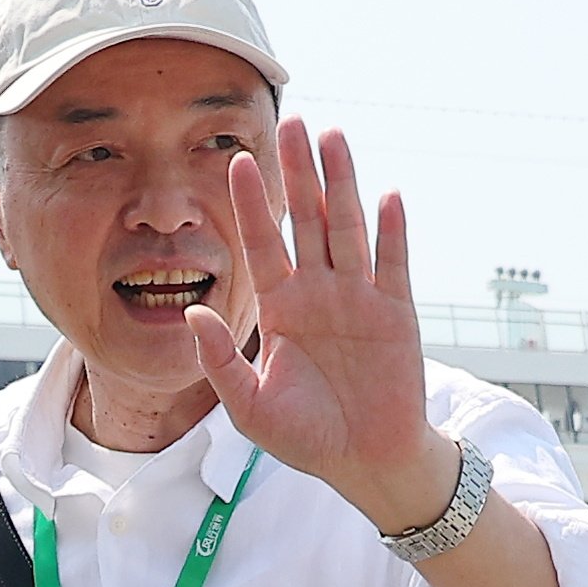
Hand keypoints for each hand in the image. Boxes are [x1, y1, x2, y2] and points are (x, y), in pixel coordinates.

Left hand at [186, 117, 448, 531]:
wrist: (365, 463)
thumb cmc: (307, 437)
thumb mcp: (249, 407)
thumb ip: (220, 361)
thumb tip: (192, 312)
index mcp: (281, 308)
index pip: (262, 244)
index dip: (252, 204)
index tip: (237, 161)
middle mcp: (319, 292)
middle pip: (307, 220)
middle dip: (299, 173)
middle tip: (291, 122)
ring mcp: (359, 298)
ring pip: (347, 229)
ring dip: (342, 184)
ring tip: (334, 138)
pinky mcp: (396, 314)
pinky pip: (392, 265)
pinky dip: (391, 232)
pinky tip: (387, 196)